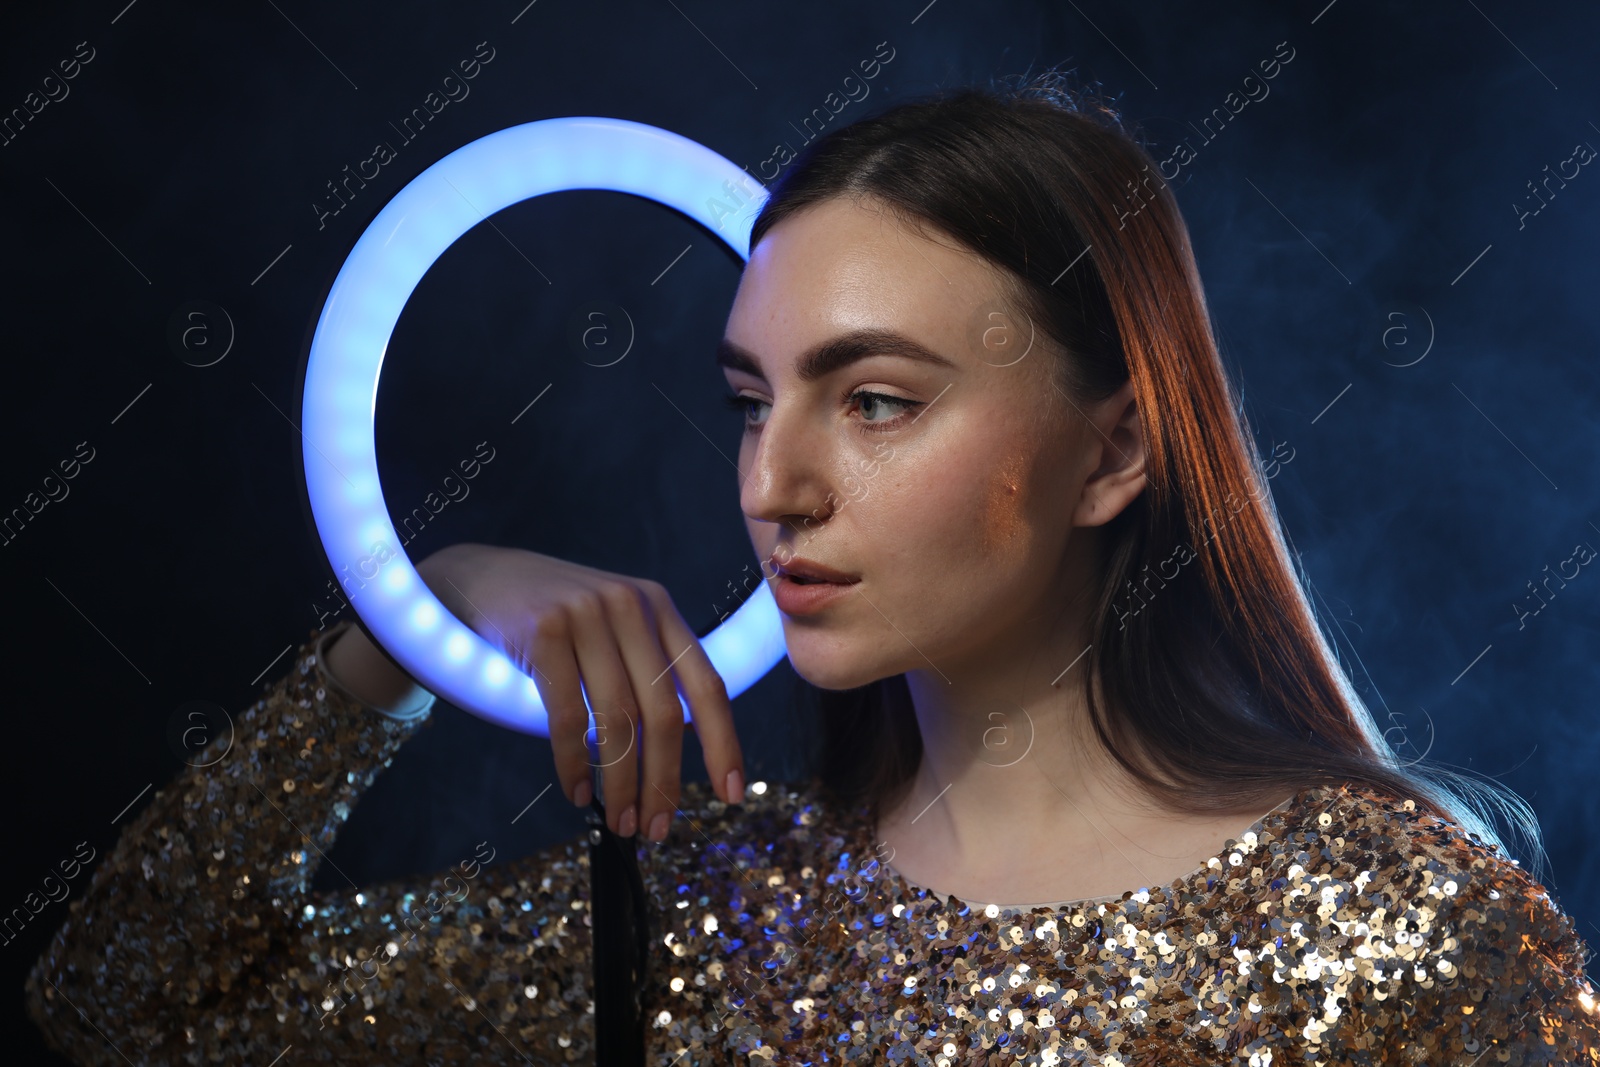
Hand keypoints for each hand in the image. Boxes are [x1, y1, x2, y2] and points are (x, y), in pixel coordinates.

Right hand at [415, 542, 744, 840]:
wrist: (482, 578)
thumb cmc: (555, 620)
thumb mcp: (614, 630)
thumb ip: (647, 674)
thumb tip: (676, 752)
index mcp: (661, 610)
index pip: (708, 686)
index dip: (723, 745)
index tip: (730, 796)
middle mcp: (632, 607)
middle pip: (664, 713)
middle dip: (664, 781)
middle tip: (656, 829)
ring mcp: (588, 615)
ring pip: (619, 720)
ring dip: (621, 783)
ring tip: (619, 822)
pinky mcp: (544, 631)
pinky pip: (568, 716)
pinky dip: (576, 763)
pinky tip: (578, 791)